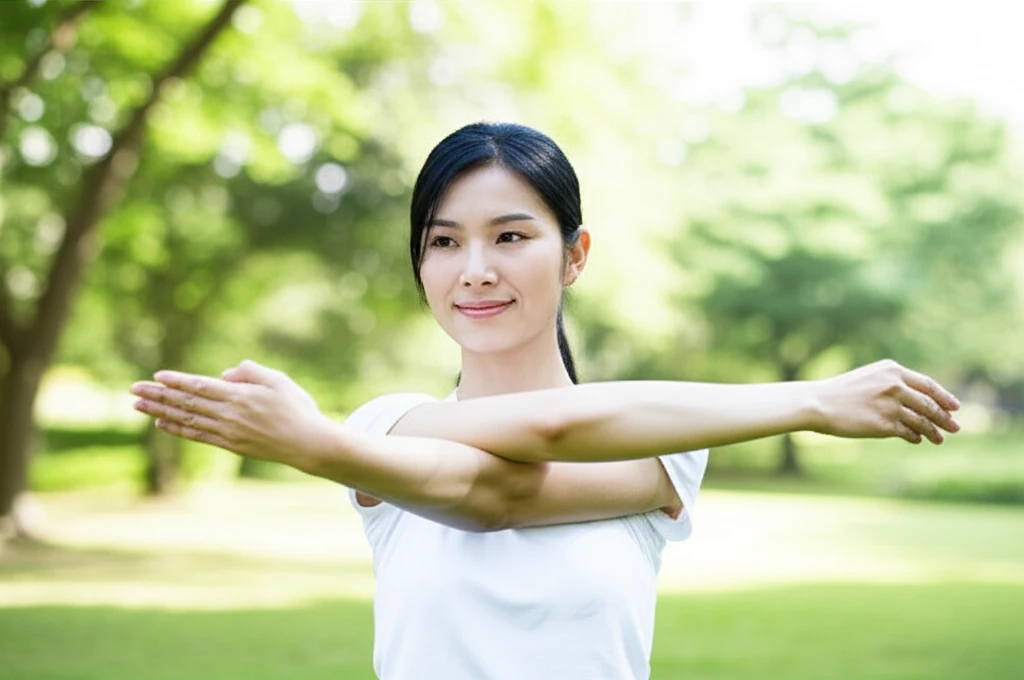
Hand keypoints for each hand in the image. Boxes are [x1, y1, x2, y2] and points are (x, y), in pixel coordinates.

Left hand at [130, 359, 332, 465]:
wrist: (308, 444)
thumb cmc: (297, 408)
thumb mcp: (279, 380)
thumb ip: (251, 372)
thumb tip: (224, 374)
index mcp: (240, 396)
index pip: (201, 386)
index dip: (177, 381)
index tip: (156, 376)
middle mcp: (229, 415)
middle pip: (187, 403)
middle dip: (158, 395)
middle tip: (133, 388)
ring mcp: (228, 432)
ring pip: (187, 419)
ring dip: (160, 411)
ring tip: (138, 405)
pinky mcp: (230, 445)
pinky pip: (197, 436)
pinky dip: (177, 429)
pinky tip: (161, 423)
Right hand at [810, 359, 960, 443]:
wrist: (817, 403)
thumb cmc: (839, 392)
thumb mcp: (868, 378)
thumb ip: (891, 384)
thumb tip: (915, 400)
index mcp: (891, 370)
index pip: (927, 384)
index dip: (944, 397)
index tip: (955, 406)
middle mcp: (895, 385)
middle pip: (929, 403)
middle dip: (944, 417)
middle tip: (956, 427)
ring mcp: (891, 405)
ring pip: (921, 420)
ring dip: (933, 430)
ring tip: (940, 439)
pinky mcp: (884, 424)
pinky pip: (908, 432)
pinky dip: (915, 436)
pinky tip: (918, 439)